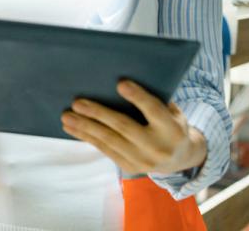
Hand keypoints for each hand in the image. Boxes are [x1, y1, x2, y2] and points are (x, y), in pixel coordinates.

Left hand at [60, 80, 206, 175]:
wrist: (182, 158)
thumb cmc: (170, 124)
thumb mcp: (171, 111)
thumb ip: (153, 100)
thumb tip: (120, 81)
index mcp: (172, 129)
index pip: (154, 110)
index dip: (138, 97)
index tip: (120, 83)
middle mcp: (159, 147)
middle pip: (124, 127)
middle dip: (98, 114)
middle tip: (77, 103)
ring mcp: (144, 161)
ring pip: (110, 141)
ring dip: (85, 127)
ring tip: (66, 117)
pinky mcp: (130, 167)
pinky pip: (105, 150)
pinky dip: (87, 138)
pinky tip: (72, 128)